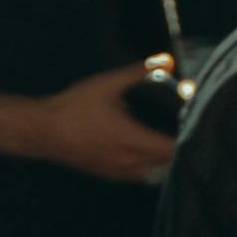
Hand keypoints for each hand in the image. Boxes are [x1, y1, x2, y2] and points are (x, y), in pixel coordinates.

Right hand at [38, 63, 178, 183]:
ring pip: (155, 174)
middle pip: (168, 164)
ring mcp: (119, 172)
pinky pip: (138, 177)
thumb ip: (137, 72)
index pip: (173, 149)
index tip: (193, 126)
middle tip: (183, 132)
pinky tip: (143, 154)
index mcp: (132, 139)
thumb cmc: (73, 107)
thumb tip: (166, 59)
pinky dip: (147, 168)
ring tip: (165, 144)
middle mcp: (129, 161)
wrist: (42, 131)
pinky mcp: (108, 176)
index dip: (187, 139)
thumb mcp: (105, 84)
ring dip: (163, 161)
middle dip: (178, 149)